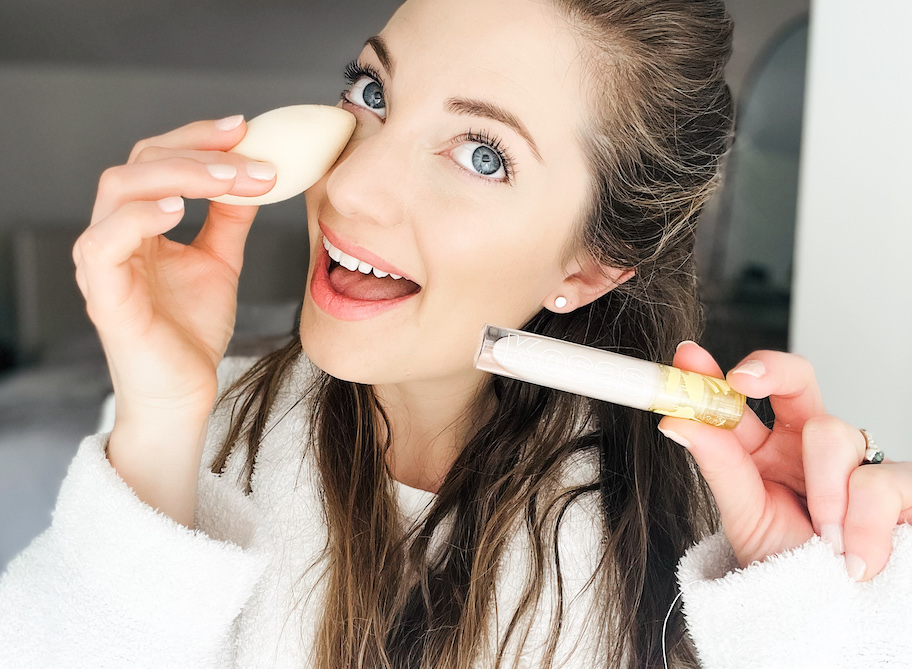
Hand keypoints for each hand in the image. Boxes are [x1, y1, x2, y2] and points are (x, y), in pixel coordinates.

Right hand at [73, 115, 277, 419]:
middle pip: (139, 162)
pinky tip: (179, 209)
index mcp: (140, 223)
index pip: (157, 158)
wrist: (185, 392)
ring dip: (177, 174)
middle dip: (196, 150)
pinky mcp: (104, 294)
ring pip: (120, 189)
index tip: (244, 128)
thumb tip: (255, 175)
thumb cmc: (191, 331)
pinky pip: (105, 241)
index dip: (197, 138)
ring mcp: (104, 262)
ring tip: (226, 178)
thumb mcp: (220, 262)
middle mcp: (115, 234)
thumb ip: (229, 219)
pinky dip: (139, 217)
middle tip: (248, 153)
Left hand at [658, 342, 911, 580]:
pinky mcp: (898, 486)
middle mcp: (806, 447)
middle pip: (796, 379)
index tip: (688, 359)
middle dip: (771, 369)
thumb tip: (676, 420)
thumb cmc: (788, 569)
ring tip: (822, 537)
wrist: (831, 620)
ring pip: (833, 433)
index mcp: (764, 451)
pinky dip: (863, 522)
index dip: (713, 373)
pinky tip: (853, 554)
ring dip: (823, 489)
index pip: (739, 401)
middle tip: (744, 380)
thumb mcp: (745, 518)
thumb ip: (717, 465)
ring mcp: (853, 461)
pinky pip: (881, 480)